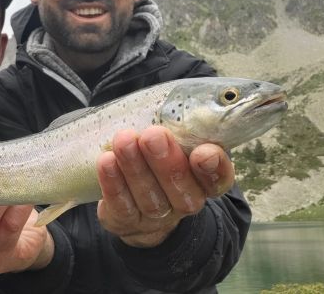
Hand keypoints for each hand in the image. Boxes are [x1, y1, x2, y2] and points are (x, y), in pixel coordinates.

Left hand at [96, 126, 233, 247]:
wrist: (134, 201)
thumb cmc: (157, 157)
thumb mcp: (173, 141)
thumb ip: (180, 126)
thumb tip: (181, 101)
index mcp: (202, 181)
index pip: (217, 179)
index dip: (214, 168)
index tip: (204, 152)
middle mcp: (184, 202)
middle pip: (181, 189)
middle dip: (166, 161)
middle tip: (153, 135)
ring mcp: (156, 217)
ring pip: (150, 198)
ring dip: (135, 168)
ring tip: (124, 141)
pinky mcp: (127, 222)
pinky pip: (122, 206)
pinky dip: (114, 183)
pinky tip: (106, 161)